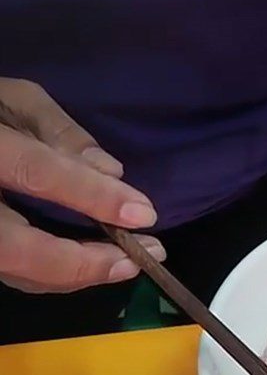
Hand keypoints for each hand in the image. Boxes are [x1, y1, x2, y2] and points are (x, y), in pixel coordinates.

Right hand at [0, 77, 164, 292]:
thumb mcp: (9, 99)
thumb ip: (57, 130)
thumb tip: (110, 172)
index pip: (37, 173)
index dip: (93, 197)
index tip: (144, 213)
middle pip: (19, 249)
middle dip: (84, 263)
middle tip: (140, 259)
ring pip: (17, 271)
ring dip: (76, 275)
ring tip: (127, 264)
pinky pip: (14, 272)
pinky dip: (57, 274)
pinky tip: (94, 264)